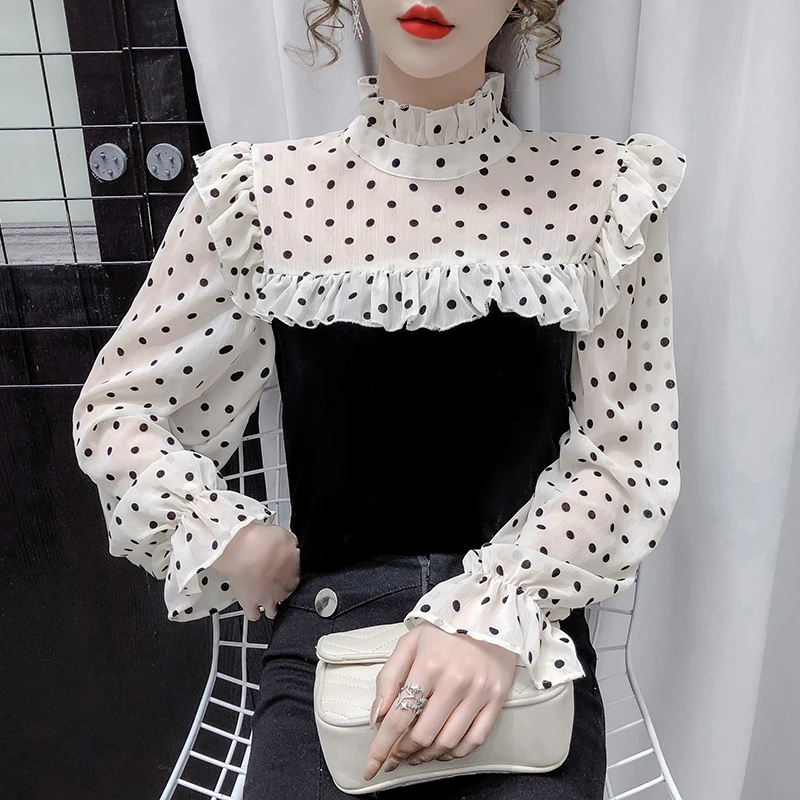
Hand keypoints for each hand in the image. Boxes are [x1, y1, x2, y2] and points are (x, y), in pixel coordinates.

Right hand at [212, 522, 300, 620]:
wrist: (243, 550)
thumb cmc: (264, 542)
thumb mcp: (286, 537)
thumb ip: (290, 546)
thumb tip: (291, 546)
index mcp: (294, 575)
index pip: (295, 579)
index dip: (288, 574)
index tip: (282, 569)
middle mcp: (282, 590)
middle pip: (285, 596)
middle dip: (280, 590)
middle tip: (272, 582)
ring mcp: (267, 599)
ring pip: (273, 611)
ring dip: (270, 605)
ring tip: (264, 598)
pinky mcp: (249, 603)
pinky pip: (253, 615)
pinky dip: (254, 612)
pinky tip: (252, 607)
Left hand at [363, 620, 517, 780]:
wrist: (487, 614)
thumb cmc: (445, 629)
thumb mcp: (410, 643)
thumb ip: (389, 678)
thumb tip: (377, 716)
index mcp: (429, 664)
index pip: (400, 716)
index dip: (383, 746)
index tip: (374, 764)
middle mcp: (455, 680)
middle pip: (424, 735)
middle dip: (403, 752)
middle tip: (395, 756)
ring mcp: (478, 691)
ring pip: (448, 742)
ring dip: (427, 756)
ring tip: (416, 755)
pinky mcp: (497, 698)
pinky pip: (475, 739)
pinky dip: (456, 753)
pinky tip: (444, 751)